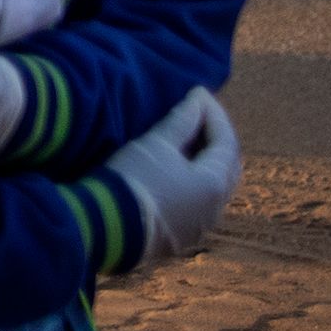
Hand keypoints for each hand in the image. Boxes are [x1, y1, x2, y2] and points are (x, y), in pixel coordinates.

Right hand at [104, 88, 241, 269]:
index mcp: (215, 184)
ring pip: (211, 188)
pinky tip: (173, 173)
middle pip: (225, 167)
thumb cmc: (133, 178)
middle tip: (199, 116)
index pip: (227, 141)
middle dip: (215, 138)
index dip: (215, 114)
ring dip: (203, 162)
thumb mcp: (156, 144)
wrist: (104, 227)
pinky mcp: (180, 237)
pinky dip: (191, 183)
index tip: (199, 93)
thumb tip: (198, 100)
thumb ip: (182, 121)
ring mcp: (199, 226)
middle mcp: (216, 208)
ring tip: (185, 142)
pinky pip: (196, 204)